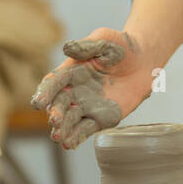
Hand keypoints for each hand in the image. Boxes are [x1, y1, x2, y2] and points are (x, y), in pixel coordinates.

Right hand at [31, 28, 154, 149]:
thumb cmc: (121, 46)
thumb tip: (67, 47)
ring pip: (70, 120)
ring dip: (62, 129)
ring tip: (59, 137)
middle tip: (55, 119)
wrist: (144, 61)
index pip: (53, 82)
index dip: (45, 92)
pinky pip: (85, 130)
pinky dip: (76, 137)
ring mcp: (86, 106)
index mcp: (70, 71)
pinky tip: (69, 144)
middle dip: (55, 113)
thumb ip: (87, 45)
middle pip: (59, 104)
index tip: (38, 102)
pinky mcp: (100, 119)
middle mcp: (74, 91)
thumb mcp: (105, 39)